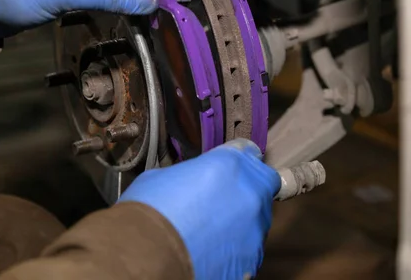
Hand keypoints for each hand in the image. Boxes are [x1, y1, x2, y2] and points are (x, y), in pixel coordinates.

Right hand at [119, 139, 280, 279]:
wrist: (147, 257)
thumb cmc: (149, 211)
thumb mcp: (164, 176)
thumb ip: (192, 173)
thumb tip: (192, 179)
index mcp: (231, 164)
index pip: (248, 151)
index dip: (237, 159)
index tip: (229, 168)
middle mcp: (251, 193)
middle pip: (263, 184)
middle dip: (246, 190)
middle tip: (222, 201)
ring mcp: (255, 228)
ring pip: (258, 219)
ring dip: (242, 220)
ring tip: (213, 231)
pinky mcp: (253, 259)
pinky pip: (249, 248)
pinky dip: (236, 248)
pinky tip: (212, 250)